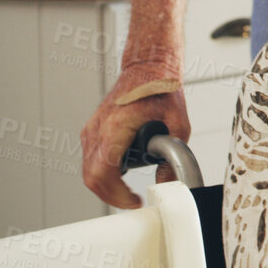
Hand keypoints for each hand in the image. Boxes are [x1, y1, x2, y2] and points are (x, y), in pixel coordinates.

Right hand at [81, 0, 190, 208]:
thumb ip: (175, 156)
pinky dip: (102, 172)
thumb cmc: (162, 88)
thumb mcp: (180, 124)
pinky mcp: (93, 129)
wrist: (148, 66)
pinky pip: (90, 159)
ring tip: (128, 192)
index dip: (117, 194)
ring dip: (106, 185)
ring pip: (88, 170)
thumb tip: (169, 183)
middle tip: (132, 201)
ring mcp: (93, 128)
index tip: (135, 201)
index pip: (103, 172)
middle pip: (91, 177)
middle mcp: (99, 128)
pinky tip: (121, 175)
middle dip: (111, 196)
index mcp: (116, 125)